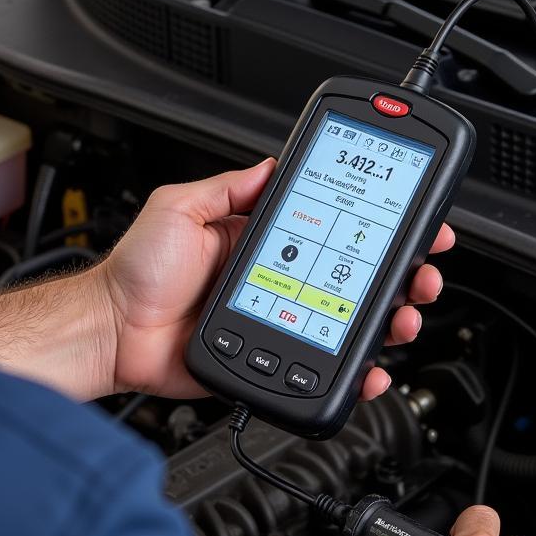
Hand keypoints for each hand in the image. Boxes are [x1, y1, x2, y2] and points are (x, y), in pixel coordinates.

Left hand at [101, 158, 454, 398]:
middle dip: (400, 274)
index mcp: (261, 239)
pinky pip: (320, 365)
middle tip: (422, 273)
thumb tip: (270, 164)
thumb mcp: (178, 207)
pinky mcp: (268, 357)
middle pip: (354, 278)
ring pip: (348, 323)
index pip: (333, 227)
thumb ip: (226, 187)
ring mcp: (278, 318)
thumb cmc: (137, 272)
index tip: (411, 221)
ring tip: (405, 317)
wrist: (113, 333)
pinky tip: (372, 368)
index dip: (376, 225)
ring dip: (388, 320)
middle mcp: (278, 277)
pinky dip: (353, 370)